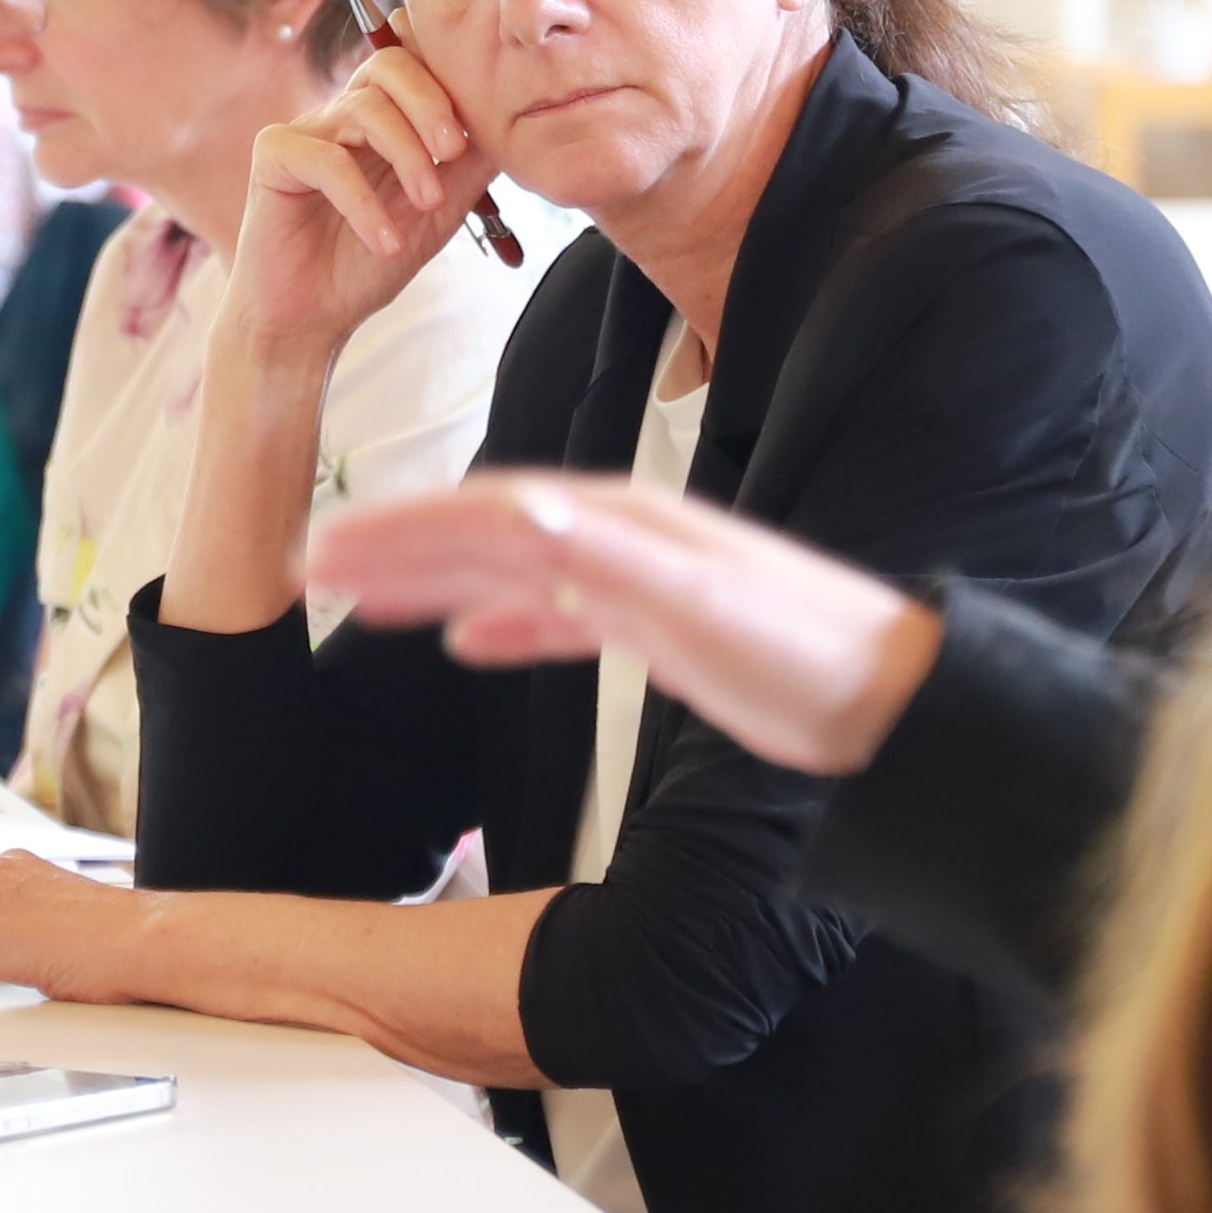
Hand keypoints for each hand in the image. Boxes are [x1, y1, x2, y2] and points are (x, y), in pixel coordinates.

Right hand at [225, 40, 500, 370]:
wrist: (311, 319)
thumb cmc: (367, 263)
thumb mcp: (436, 214)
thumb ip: (469, 169)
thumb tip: (513, 130)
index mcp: (383, 120)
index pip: (417, 65)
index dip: (449, 83)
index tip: (475, 131)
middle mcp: (342, 115)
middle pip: (387, 65)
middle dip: (430, 103)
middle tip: (453, 151)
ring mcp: (306, 132)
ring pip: (363, 109)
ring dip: (406, 155)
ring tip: (428, 204)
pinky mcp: (274, 157)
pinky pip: (325, 159)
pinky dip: (363, 201)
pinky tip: (385, 242)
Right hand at [307, 474, 942, 775]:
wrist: (898, 701)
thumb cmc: (806, 655)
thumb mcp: (700, 607)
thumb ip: (605, 560)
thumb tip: (513, 511)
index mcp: (620, 526)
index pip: (485, 514)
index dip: (400, 530)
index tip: (324, 550)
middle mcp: (623, 539)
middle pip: (487, 532)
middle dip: (399, 547)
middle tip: (313, 567)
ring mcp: (641, 582)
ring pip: (513, 571)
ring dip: (436, 580)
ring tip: (365, 601)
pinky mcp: (660, 630)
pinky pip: (559, 617)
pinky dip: (505, 625)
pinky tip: (470, 645)